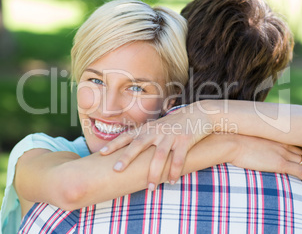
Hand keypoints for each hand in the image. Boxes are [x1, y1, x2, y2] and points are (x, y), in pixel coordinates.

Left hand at [100, 105, 214, 189]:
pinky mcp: (185, 140)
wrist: (198, 113)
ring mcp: (171, 135)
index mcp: (148, 128)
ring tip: (150, 188)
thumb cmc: (174, 124)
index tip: (102, 153)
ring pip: (160, 156)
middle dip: (127, 157)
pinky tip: (172, 181)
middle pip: (139, 144)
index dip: (115, 144)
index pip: (128, 136)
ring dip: (154, 173)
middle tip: (117, 170)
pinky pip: (179, 158)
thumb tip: (130, 152)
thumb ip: (145, 137)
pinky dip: (175, 171)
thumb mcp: (157, 127)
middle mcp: (157, 131)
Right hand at [223, 134, 301, 186]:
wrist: (230, 142)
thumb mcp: (245, 138)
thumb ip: (253, 142)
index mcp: (274, 136)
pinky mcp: (280, 163)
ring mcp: (282, 153)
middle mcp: (281, 143)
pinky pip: (301, 172)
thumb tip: (249, 147)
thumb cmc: (232, 141)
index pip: (295, 145)